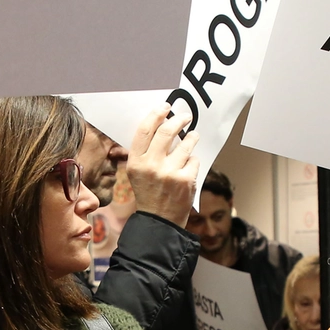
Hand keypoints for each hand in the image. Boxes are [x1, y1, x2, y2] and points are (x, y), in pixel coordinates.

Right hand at [126, 104, 200, 227]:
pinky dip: (193, 161)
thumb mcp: (137, 172)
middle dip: (178, 120)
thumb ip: (146, 152)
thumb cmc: (149, 193)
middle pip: (166, 132)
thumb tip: (163, 125)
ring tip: (193, 136)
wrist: (159, 222)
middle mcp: (151, 166)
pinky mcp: (185, 180)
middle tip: (185, 117)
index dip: (156, 114)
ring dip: (191, 137)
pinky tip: (188, 167)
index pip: (144, 130)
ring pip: (185, 144)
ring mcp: (169, 173)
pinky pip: (194, 160)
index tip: (165, 107)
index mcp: (136, 162)